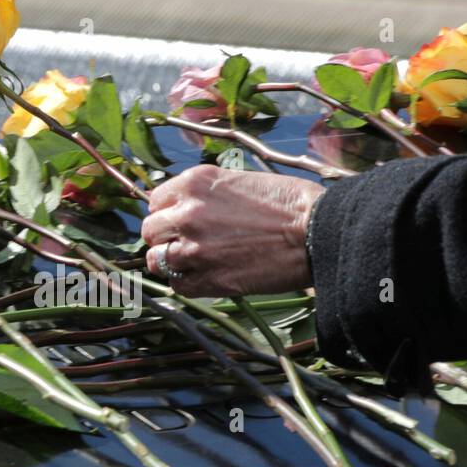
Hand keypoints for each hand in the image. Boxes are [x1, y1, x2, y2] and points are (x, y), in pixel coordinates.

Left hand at [141, 165, 323, 296]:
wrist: (315, 231)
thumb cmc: (288, 203)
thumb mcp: (239, 180)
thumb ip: (206, 193)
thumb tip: (186, 208)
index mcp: (194, 184)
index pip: (155, 201)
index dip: (167, 213)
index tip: (179, 220)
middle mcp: (187, 214)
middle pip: (150, 232)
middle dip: (164, 238)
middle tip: (184, 242)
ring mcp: (195, 249)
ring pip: (157, 261)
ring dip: (172, 263)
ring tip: (193, 262)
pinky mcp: (209, 279)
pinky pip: (178, 286)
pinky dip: (187, 283)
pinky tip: (206, 277)